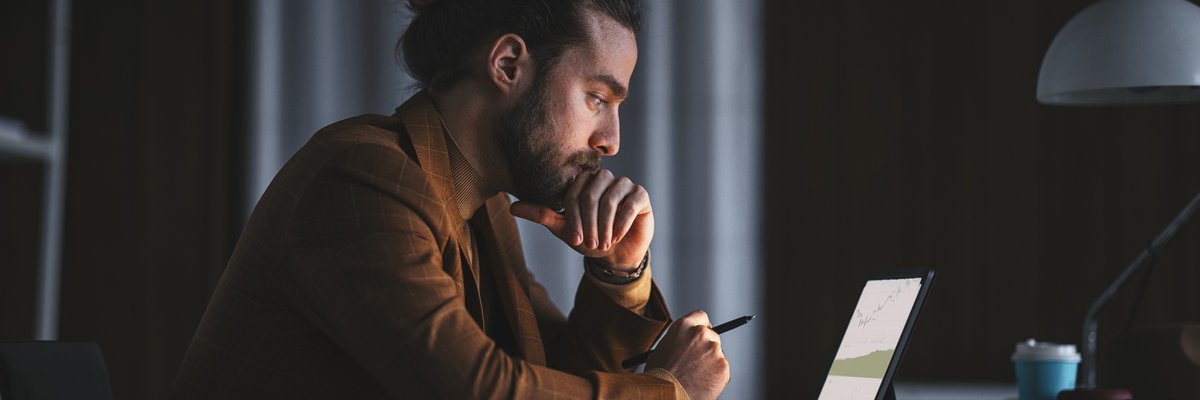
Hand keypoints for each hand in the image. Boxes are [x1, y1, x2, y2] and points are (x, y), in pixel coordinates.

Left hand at [509, 169, 652, 269]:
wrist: (617, 254)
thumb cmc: (589, 238)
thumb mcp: (564, 229)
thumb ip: (542, 215)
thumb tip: (512, 207)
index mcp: (583, 182)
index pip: (573, 193)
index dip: (573, 217)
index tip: (574, 239)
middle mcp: (603, 178)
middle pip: (591, 195)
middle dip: (589, 223)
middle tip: (590, 243)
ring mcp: (623, 184)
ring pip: (610, 200)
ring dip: (604, 226)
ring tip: (604, 243)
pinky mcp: (641, 195)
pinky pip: (630, 204)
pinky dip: (621, 223)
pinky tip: (617, 237)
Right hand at [645, 310, 729, 399]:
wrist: (667, 394)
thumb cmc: (660, 375)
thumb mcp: (662, 348)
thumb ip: (678, 340)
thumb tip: (685, 343)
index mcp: (684, 326)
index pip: (701, 316)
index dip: (702, 326)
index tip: (703, 333)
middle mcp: (701, 334)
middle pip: (712, 335)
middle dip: (707, 347)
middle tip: (699, 360)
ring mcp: (714, 349)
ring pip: (717, 354)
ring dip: (710, 362)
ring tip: (695, 376)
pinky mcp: (723, 366)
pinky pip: (722, 369)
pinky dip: (716, 376)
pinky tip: (702, 383)